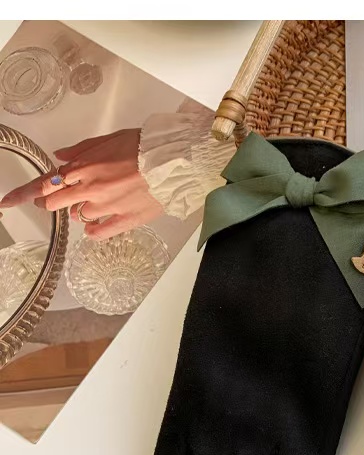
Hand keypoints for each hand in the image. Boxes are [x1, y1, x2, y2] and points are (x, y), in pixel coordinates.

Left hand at [0, 128, 163, 239]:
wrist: (172, 161)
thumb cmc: (143, 147)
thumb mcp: (107, 139)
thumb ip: (80, 150)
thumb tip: (61, 155)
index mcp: (83, 167)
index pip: (44, 183)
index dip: (23, 194)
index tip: (7, 202)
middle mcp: (90, 189)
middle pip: (57, 203)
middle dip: (51, 202)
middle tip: (54, 201)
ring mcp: (108, 207)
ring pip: (79, 216)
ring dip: (79, 211)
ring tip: (93, 202)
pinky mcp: (126, 219)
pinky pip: (101, 232)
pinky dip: (94, 230)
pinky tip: (94, 227)